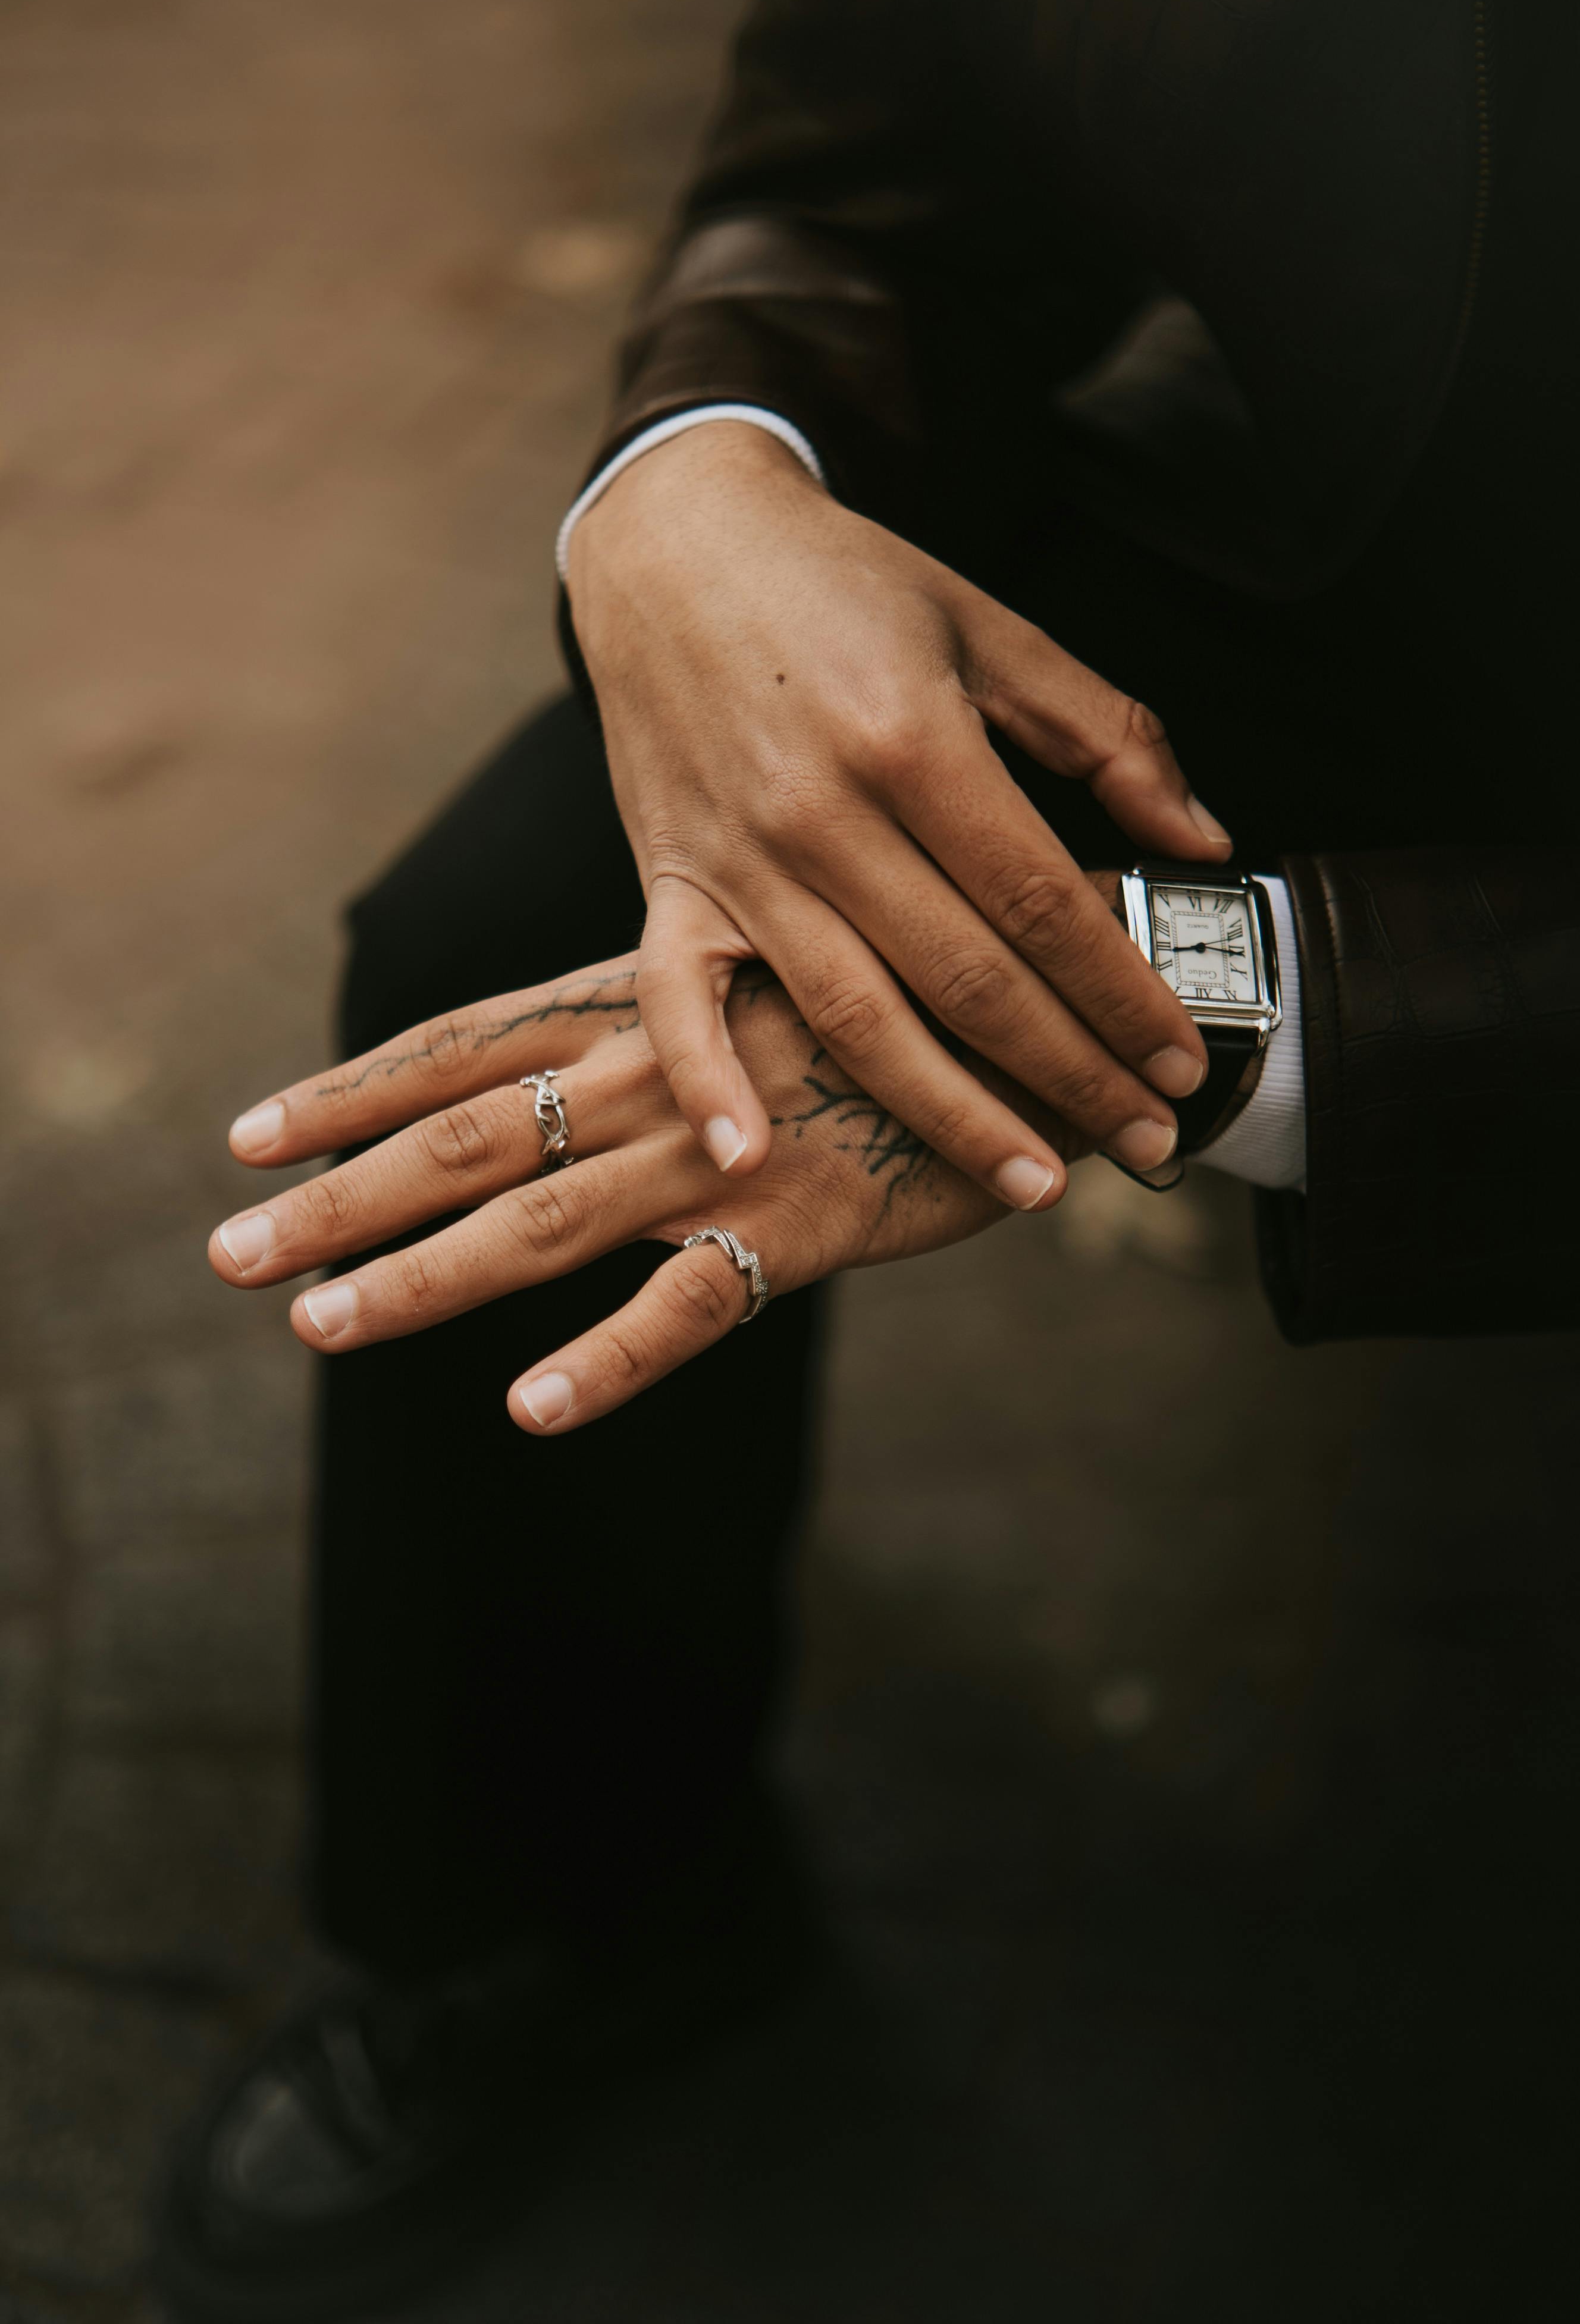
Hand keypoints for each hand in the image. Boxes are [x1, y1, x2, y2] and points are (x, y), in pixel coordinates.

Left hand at [211, 956, 1086, 1432]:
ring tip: (319, 1326)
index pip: (463, 1047)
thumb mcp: (762, 993)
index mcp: (647, 1007)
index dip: (350, 1092)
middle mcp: (665, 1071)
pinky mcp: (811, 1222)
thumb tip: (573, 1083)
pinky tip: (527, 1407)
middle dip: (339, 1196)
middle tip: (226, 1250)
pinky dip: (608, 1357)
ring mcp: (731, 1147)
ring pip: (545, 1218)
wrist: (1057, 1003)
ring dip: (424, 1276)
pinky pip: (694, 1301)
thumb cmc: (903, 1000)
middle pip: (466, 1136)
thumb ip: (665, 1036)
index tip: (244, 1135)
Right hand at [567, 422, 1230, 1201]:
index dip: (1122, 991)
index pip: (1043, 901)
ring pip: (855, 1015)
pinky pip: (674, 998)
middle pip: (968, 978)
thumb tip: (1201, 839)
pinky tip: (752, 1158)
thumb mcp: (988, 627)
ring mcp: (739, 857)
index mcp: (913, 737)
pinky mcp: (668, 879)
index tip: (1184, 1057)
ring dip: (949, 1114)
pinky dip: (705, 1079)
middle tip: (1148, 1142)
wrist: (673, 536)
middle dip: (1070, 1072)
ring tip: (1032, 1185)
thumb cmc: (842, 584)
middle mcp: (823, 811)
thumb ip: (1105, 733)